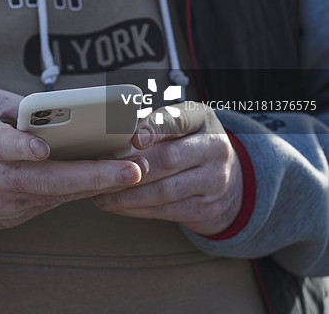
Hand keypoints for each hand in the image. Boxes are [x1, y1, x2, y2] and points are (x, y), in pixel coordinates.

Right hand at [0, 87, 142, 231]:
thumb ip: (19, 105)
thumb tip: (61, 107)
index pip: (0, 146)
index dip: (21, 148)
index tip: (43, 149)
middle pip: (46, 180)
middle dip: (92, 176)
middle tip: (131, 170)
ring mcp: (5, 202)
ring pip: (57, 195)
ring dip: (97, 185)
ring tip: (134, 171)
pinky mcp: (13, 216)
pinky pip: (52, 201)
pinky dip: (80, 190)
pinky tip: (110, 179)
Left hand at [94, 102, 242, 235]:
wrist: (230, 181)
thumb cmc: (191, 143)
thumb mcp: (183, 123)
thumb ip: (155, 124)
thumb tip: (114, 132)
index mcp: (202, 119)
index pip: (178, 120)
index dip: (154, 128)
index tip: (133, 138)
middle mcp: (214, 149)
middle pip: (168, 159)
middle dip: (131, 167)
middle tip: (102, 169)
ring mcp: (213, 181)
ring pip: (164, 190)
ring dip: (128, 194)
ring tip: (101, 193)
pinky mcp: (205, 209)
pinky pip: (165, 211)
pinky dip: (137, 209)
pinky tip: (117, 206)